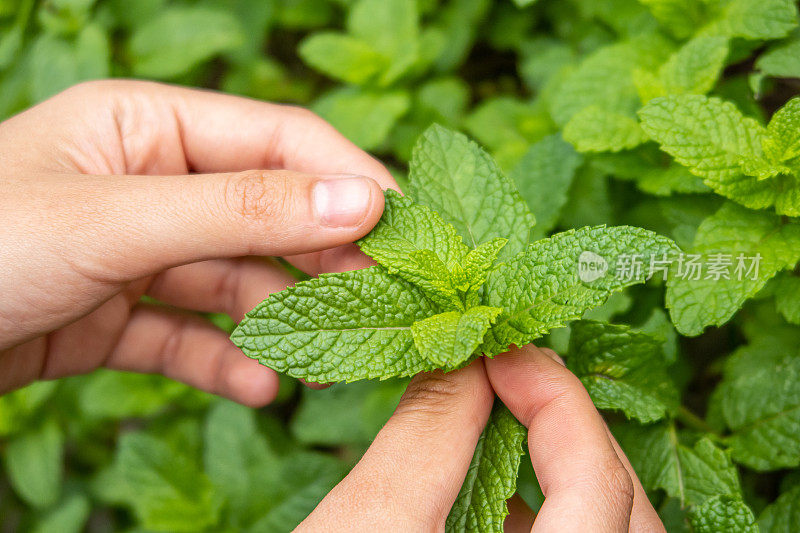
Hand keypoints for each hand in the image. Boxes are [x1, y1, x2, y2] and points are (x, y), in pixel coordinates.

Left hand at [0, 80, 396, 402]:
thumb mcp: (113, 218)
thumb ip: (241, 210)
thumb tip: (360, 199)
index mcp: (149, 128)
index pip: (279, 140)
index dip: (347, 178)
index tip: (404, 229)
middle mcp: (151, 184)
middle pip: (268, 215)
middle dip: (323, 260)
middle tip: (386, 303)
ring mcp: (138, 254)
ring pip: (238, 283)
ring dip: (281, 321)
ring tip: (325, 361)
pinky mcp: (120, 316)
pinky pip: (194, 336)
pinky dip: (228, 361)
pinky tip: (259, 386)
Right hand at [301, 347, 663, 531]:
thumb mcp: (360, 531)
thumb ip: (424, 438)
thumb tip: (462, 362)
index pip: (599, 489)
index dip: (557, 399)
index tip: (502, 352)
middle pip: (621, 510)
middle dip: (568, 428)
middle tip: (508, 377)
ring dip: (559, 469)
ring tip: (491, 426)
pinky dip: (542, 513)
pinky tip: (487, 496)